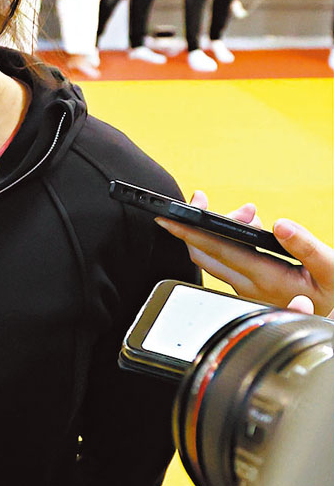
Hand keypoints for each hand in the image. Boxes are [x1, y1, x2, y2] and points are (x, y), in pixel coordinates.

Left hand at [156, 191, 333, 315]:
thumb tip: (280, 225)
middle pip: (203, 254)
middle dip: (193, 224)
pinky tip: (248, 224)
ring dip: (216, 230)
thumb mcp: (331, 269)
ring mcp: (246, 287)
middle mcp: (248, 285)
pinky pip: (225, 260)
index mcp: (265, 278)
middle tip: (202, 199)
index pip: (216, 250)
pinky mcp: (249, 285)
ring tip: (248, 212)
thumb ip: (307, 246)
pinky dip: (227, 238)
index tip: (168, 217)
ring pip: (213, 257)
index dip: (189, 232)